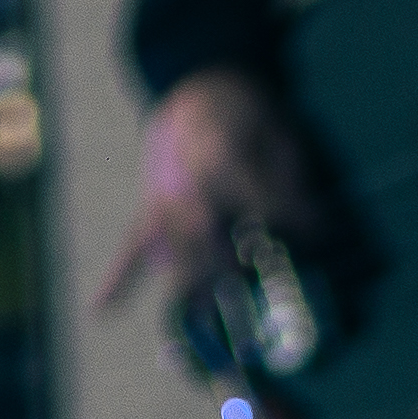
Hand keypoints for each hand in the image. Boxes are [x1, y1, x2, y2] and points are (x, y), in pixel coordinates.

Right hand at [95, 64, 317, 315]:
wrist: (200, 84)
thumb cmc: (250, 114)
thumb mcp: (281, 136)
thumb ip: (291, 183)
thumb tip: (315, 230)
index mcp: (221, 156)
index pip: (261, 205)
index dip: (294, 224)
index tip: (318, 238)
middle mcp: (186, 183)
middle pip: (207, 239)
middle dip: (232, 274)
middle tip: (255, 303)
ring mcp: (164, 199)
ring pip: (175, 252)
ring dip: (190, 292)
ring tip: (200, 334)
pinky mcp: (151, 208)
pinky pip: (132, 245)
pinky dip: (116, 278)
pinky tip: (99, 310)